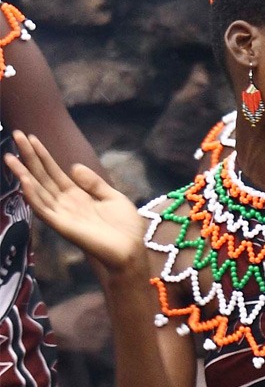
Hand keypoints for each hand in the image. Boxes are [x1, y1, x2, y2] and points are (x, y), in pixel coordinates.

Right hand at [5, 131, 145, 271]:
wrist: (131, 251)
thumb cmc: (125, 228)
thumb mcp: (113, 198)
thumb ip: (94, 183)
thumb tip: (73, 166)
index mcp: (77, 195)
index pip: (54, 171)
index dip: (42, 155)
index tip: (31, 137)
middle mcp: (65, 203)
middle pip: (42, 176)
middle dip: (28, 157)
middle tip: (16, 134)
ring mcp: (62, 214)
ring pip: (37, 191)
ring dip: (23, 174)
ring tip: (10, 157)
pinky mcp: (62, 226)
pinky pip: (43, 209)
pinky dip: (33, 196)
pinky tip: (25, 181)